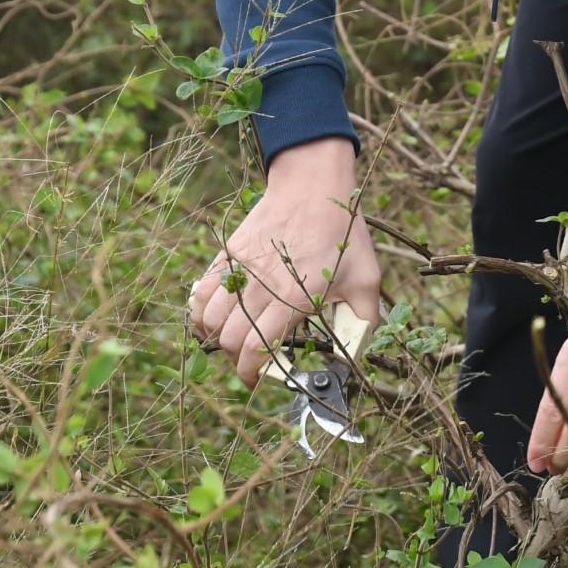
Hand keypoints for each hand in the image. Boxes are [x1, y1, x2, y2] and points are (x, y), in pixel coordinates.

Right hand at [189, 138, 382, 386]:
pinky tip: (215, 317)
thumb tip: (359, 347)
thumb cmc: (341, 233)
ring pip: (207, 318)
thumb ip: (365, 319)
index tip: (256, 380)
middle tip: (250, 360)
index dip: (251, 373)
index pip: (256, 348)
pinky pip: (200, 291)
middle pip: (228, 339)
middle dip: (235, 360)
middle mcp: (260, 286)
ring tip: (232, 340)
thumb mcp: (366, 278)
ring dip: (215, 337)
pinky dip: (200, 311)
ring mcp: (239, 269)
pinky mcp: (227, 255)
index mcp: (294, 297)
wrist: (312, 186)